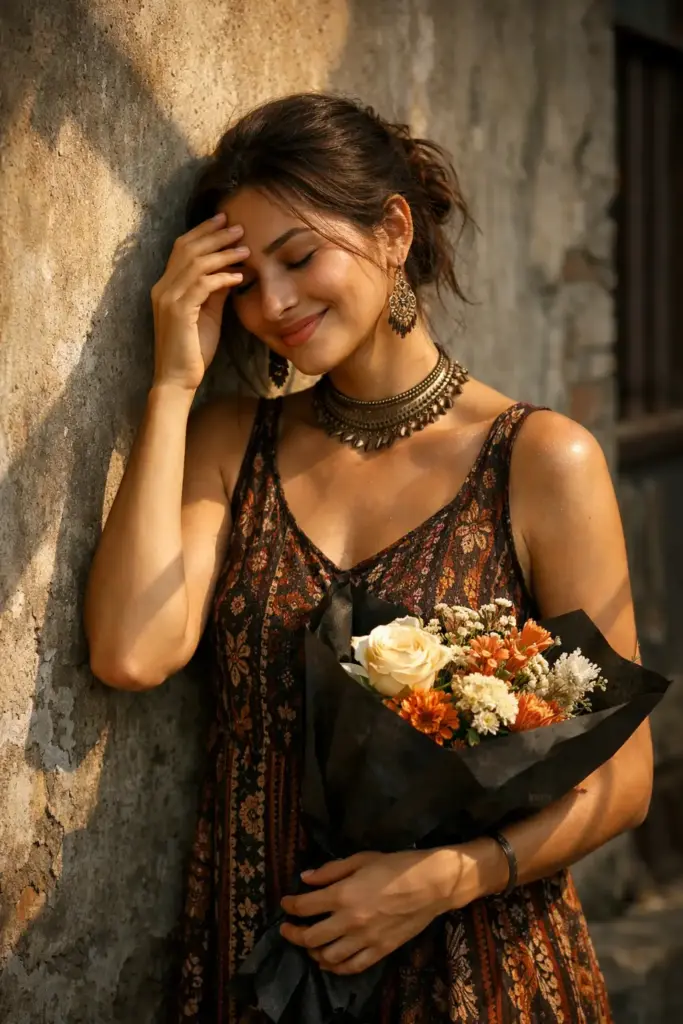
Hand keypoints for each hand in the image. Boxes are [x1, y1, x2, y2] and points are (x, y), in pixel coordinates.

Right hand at [150, 212, 248, 390]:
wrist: (177, 379)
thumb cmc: (193, 350)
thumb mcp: (208, 315)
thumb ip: (215, 292)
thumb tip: (231, 271)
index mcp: (166, 287)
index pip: (182, 249)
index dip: (203, 232)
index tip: (224, 221)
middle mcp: (162, 288)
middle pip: (188, 249)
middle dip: (214, 235)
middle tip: (238, 226)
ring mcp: (168, 299)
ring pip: (196, 264)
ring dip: (223, 254)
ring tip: (245, 249)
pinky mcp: (179, 311)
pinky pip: (202, 285)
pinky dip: (222, 278)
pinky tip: (239, 277)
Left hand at [279, 849, 460, 975]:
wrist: (430, 884)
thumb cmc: (395, 865)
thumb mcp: (360, 859)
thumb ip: (330, 870)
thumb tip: (305, 879)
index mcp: (343, 894)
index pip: (305, 906)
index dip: (290, 905)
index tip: (285, 903)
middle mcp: (350, 921)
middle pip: (310, 937)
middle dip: (293, 934)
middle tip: (287, 929)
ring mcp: (365, 940)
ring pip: (327, 957)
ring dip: (312, 952)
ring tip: (308, 945)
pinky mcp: (379, 951)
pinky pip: (351, 967)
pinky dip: (335, 967)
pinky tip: (328, 961)